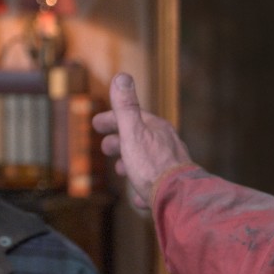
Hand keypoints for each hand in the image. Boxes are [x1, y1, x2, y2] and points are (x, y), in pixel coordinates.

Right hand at [94, 73, 193, 211]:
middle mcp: (168, 144)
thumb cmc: (152, 165)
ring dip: (132, 163)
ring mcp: (173, 165)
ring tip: (121, 171)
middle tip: (105, 149)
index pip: (131, 117)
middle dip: (120, 142)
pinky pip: (157, 184)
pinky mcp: (175, 187)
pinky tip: (139, 197)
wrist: (178, 197)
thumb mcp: (133, 133)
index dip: (112, 119)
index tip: (95, 123)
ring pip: (149, 161)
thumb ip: (126, 107)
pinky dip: (145, 186)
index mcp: (156, 129)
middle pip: (140, 138)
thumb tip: (122, 76)